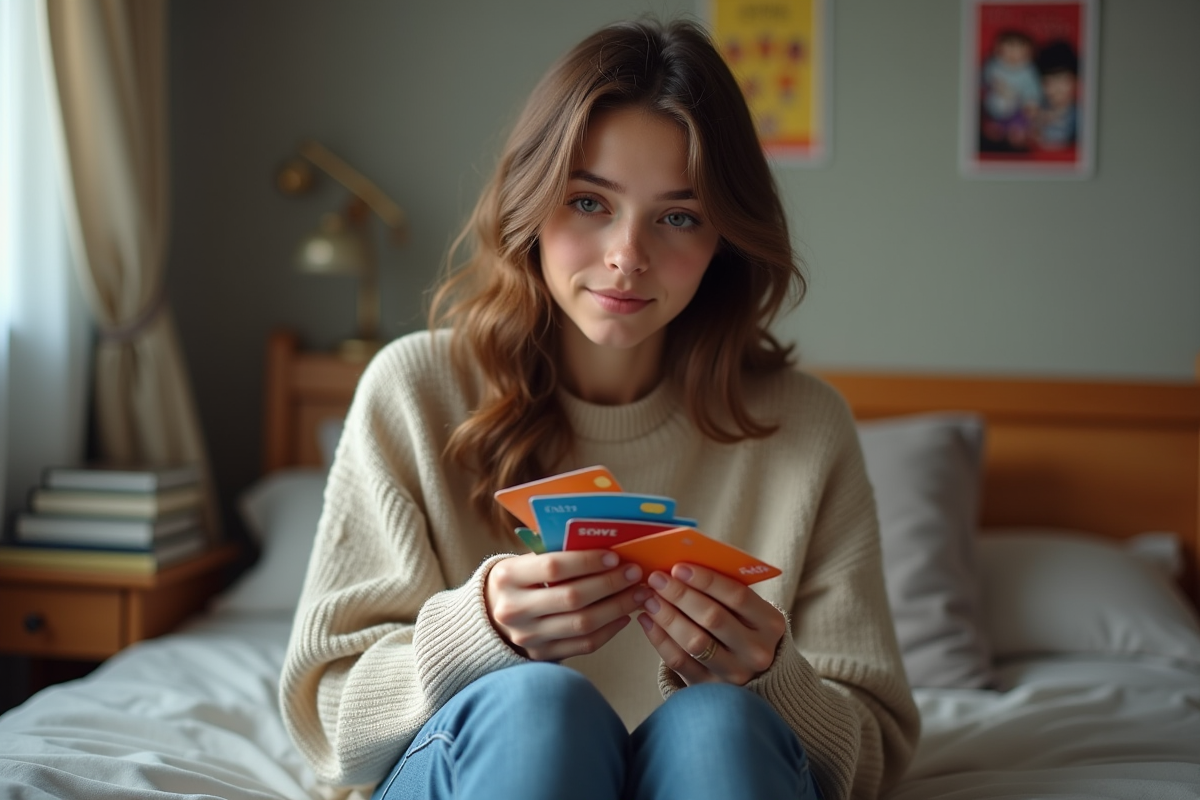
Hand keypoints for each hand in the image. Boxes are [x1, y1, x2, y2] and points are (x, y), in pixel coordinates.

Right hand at [486, 550, 647, 661]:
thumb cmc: (517, 581)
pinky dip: (609, 630)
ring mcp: (527, 637)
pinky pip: (584, 645)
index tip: (615, 556)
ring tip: (638, 594)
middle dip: (610, 584)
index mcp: (507, 577)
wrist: (489, 617)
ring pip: (582, 624)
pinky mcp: (541, 656)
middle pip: (572, 597)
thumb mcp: (524, 562)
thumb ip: (556, 554)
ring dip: (617, 607)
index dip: (588, 561)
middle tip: (635, 573)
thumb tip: (606, 547)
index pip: (554, 567)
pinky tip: (625, 616)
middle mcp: (514, 610)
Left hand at [636, 563, 784, 685]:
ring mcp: (735, 674)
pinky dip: (659, 638)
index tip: (678, 567)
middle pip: (713, 618)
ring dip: (667, 616)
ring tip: (649, 598)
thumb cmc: (744, 628)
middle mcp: (757, 651)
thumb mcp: (748, 611)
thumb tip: (680, 568)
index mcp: (770, 624)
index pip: (737, 596)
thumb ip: (723, 591)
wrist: (755, 675)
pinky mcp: (710, 687)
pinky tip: (647, 620)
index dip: (706, 580)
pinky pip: (679, 661)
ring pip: (694, 641)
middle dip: (680, 595)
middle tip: (657, 579)